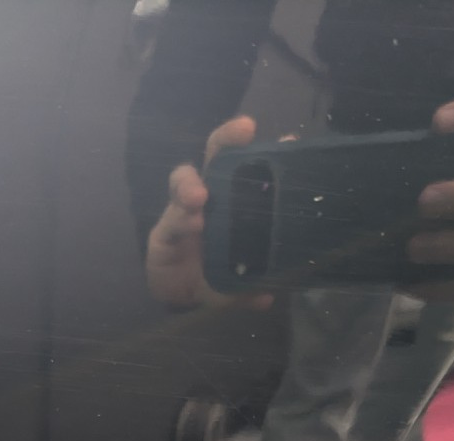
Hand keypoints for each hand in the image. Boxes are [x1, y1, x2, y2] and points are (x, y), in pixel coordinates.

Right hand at [146, 116, 273, 310]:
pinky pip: (170, 220)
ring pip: (184, 180)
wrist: (182, 299)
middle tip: (245, 128)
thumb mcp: (239, 285)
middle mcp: (210, 197)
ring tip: (200, 197)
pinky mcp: (163, 231)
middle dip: (229, 137)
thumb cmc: (216, 278)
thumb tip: (266, 296)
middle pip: (216, 154)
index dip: (268, 153)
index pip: (250, 169)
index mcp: (235, 201)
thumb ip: (253, 286)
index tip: (290, 142)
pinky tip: (191, 223)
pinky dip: (180, 218)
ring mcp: (184, 211)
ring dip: (191, 184)